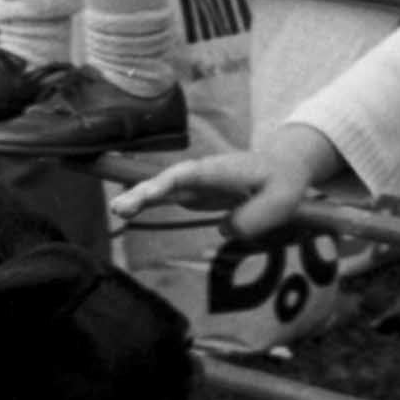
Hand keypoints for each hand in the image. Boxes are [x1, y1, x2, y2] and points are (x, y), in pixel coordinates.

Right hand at [111, 121, 346, 243]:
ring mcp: (195, 183)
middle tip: (120, 207)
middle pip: (170, 181)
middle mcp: (204, 173)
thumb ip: (253, 218)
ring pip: (162, 189)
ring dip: (139, 198)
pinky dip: (145, 203)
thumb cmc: (284, 184)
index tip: (151, 191)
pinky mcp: (192, 194)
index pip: (194, 174)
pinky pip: (164, 198)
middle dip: (146, 192)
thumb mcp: (281, 202)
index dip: (170, 182)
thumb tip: (225, 230)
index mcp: (225, 169)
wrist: (283, 170)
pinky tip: (123, 211)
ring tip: (116, 210)